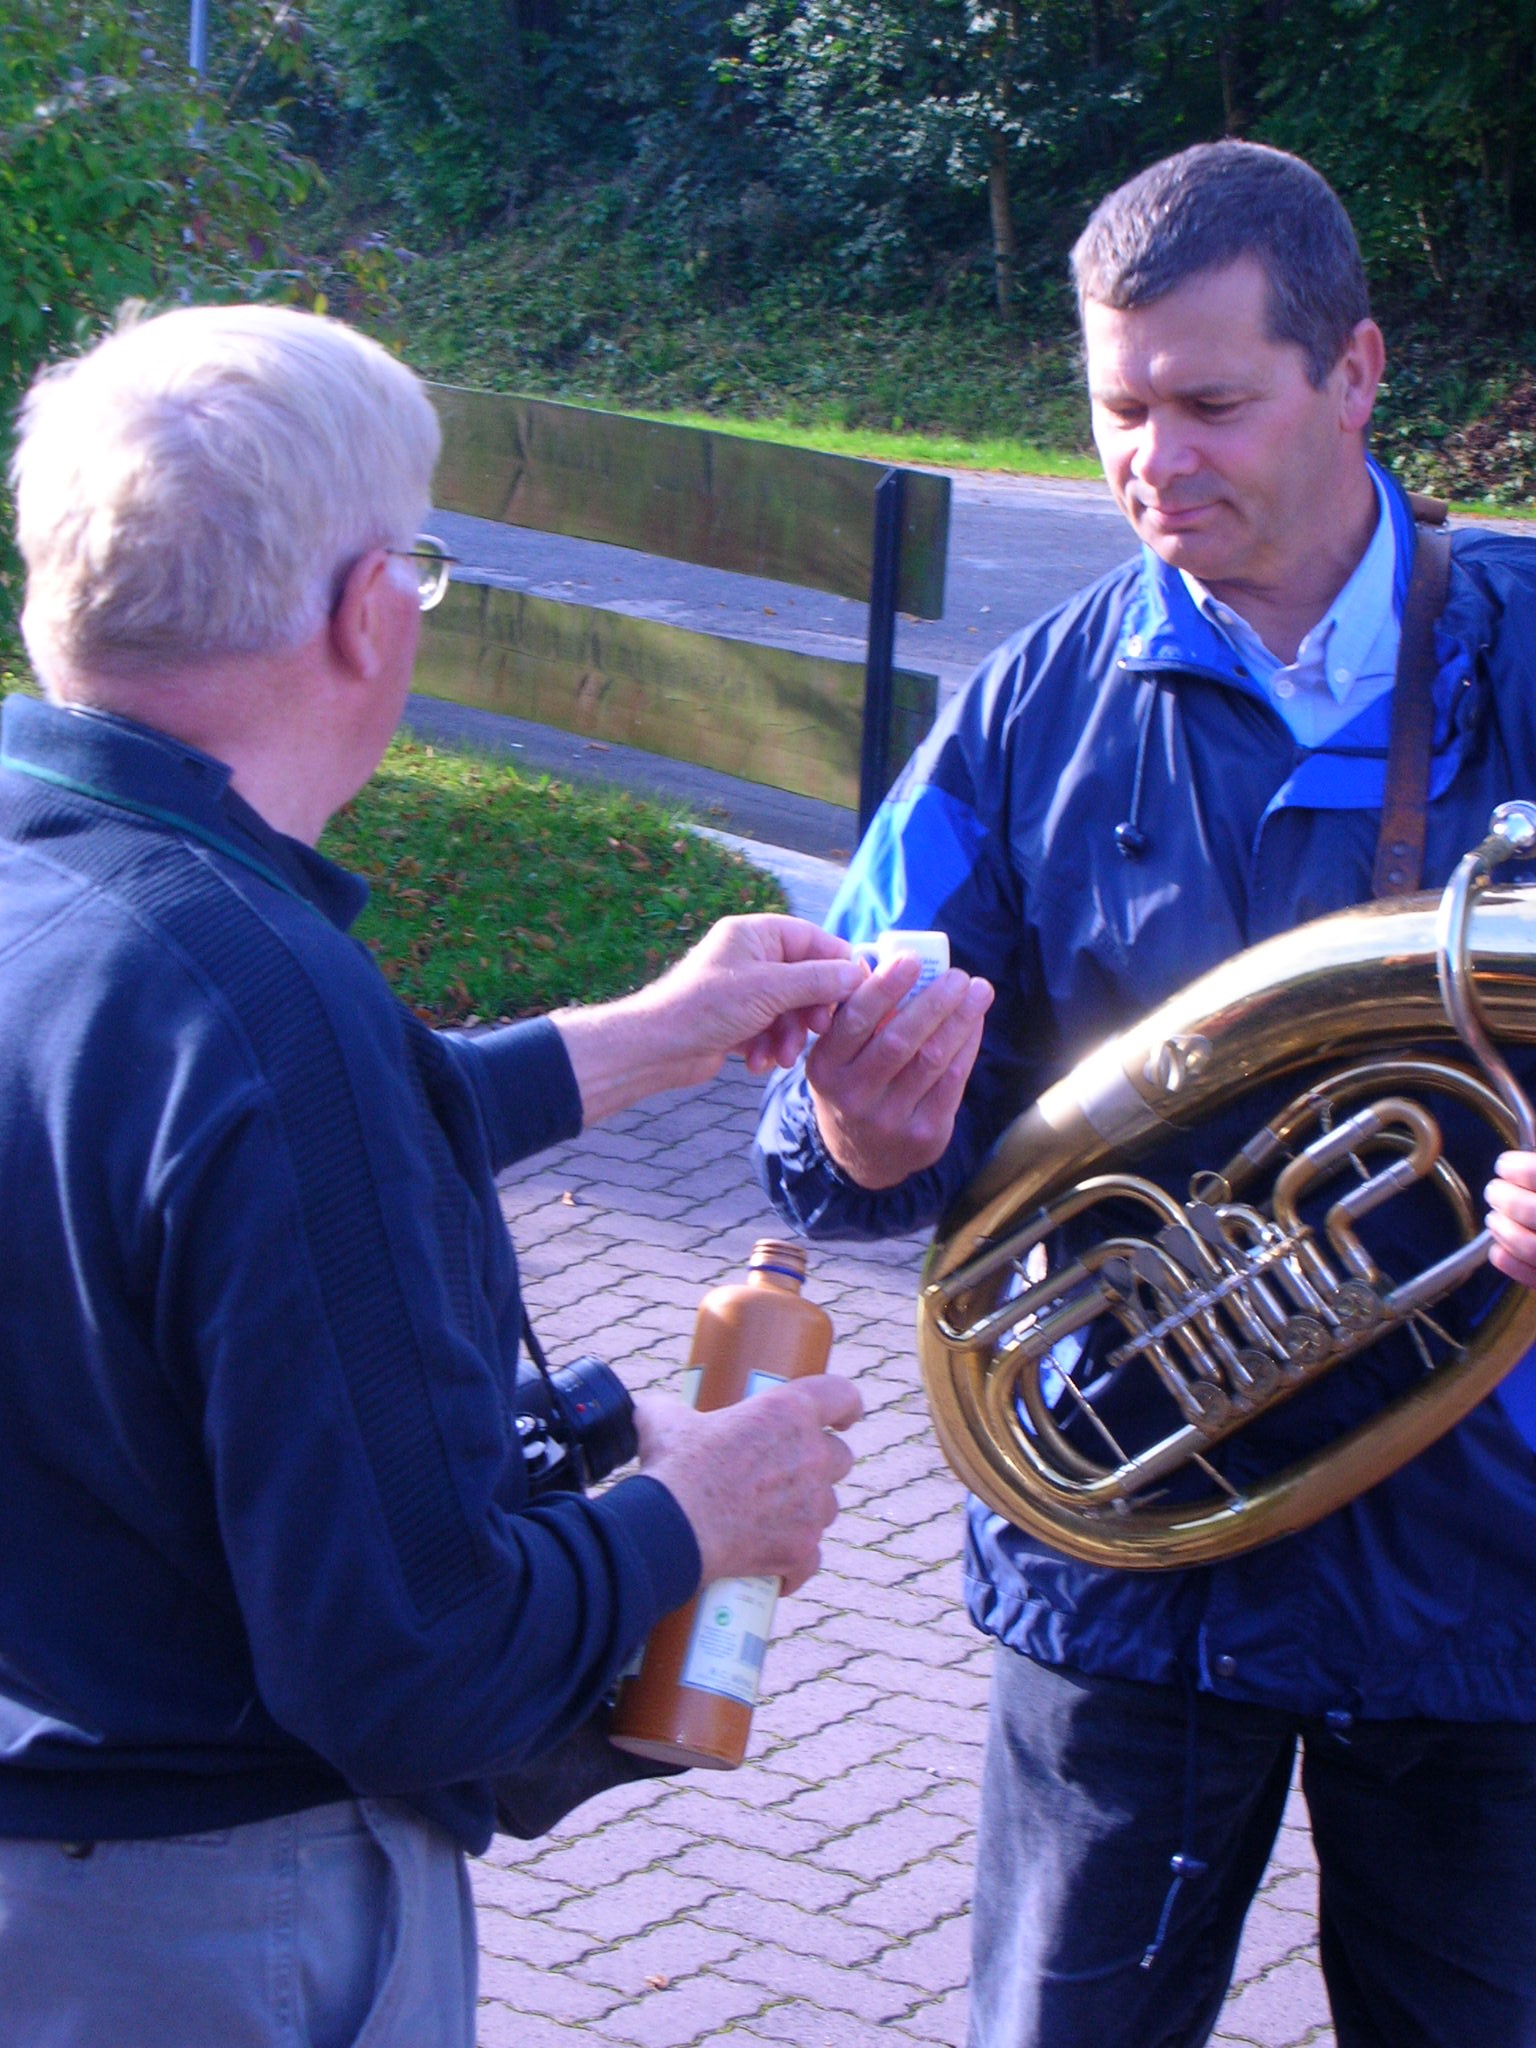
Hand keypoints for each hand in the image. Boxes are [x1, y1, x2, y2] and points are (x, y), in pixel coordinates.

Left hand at [553, 914, 868, 1120]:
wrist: (658, 1049)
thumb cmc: (707, 1007)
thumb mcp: (770, 990)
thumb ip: (819, 980)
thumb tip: (860, 973)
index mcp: (756, 934)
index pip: (814, 940)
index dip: (839, 966)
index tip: (860, 992)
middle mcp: (751, 957)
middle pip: (806, 978)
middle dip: (811, 1010)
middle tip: (818, 1029)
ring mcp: (744, 989)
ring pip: (790, 1010)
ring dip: (790, 1036)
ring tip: (782, 1057)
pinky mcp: (738, 1020)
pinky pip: (771, 1030)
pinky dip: (770, 1046)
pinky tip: (759, 1063)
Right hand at [635, 1375, 861, 1592]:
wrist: (672, 1528)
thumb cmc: (673, 1467)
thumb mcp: (665, 1420)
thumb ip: (671, 1410)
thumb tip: (654, 1411)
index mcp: (789, 1412)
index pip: (842, 1396)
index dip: (847, 1405)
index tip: (846, 1418)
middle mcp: (812, 1456)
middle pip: (841, 1457)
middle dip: (822, 1464)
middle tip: (789, 1473)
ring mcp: (813, 1507)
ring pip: (828, 1507)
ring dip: (808, 1511)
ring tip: (772, 1518)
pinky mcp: (803, 1549)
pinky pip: (812, 1558)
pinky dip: (795, 1564)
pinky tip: (774, 1567)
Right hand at [806, 954, 993, 1188]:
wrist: (861, 1156)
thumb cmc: (854, 1084)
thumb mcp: (837, 1056)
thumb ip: (858, 1014)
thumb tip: (892, 959)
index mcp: (825, 1067)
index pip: (854, 1021)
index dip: (884, 988)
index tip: (911, 959)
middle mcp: (852, 1096)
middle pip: (899, 1041)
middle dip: (933, 1003)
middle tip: (959, 976)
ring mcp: (889, 1119)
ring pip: (931, 1060)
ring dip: (960, 1020)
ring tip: (979, 992)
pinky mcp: (923, 1135)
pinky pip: (952, 1083)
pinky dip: (967, 1046)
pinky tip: (975, 1022)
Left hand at [1487, 1151, 1535, 1287]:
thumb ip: (1535, 1164)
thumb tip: (1524, 1152)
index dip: (1517, 1168)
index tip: (1505, 1165)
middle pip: (1530, 1210)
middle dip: (1504, 1198)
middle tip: (1494, 1192)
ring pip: (1530, 1246)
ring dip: (1503, 1230)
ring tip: (1494, 1219)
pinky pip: (1534, 1278)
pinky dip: (1509, 1264)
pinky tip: (1496, 1251)